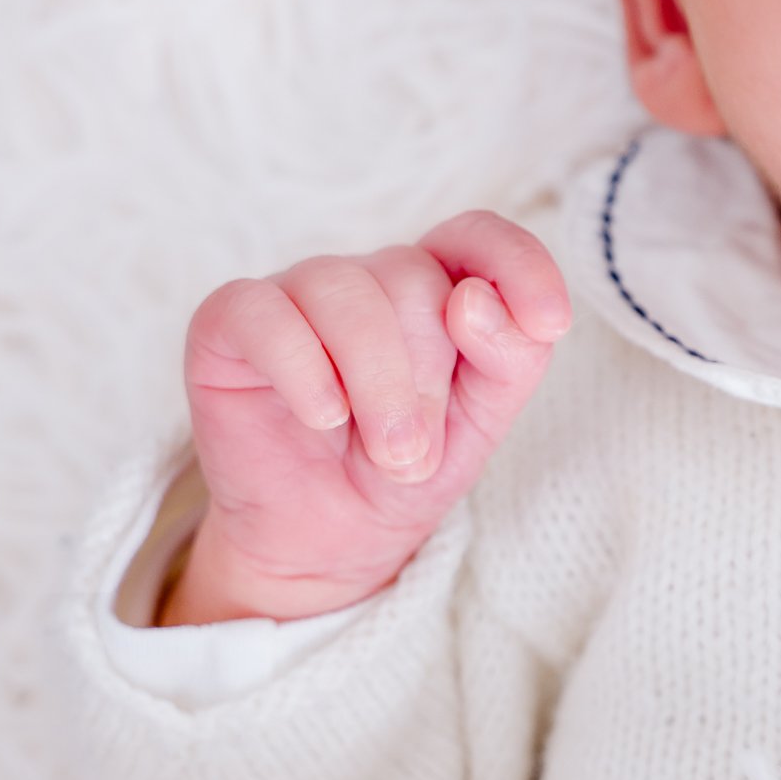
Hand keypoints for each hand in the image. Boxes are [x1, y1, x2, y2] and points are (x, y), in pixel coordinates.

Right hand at [162, 213, 570, 622]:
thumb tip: (475, 300)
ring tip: (387, 454)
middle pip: (413, 281)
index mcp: (436, 290)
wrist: (327, 542)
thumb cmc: (403, 471)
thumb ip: (508, 359)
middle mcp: (368, 279)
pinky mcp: (229, 323)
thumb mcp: (482, 424)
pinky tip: (323, 416)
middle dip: (429, 381)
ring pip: (344, 292)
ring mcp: (295, 294)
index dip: (517, 264)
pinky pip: (265, 314)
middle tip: (416, 453)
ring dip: (378, 386)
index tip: (551, 322)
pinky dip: (303, 369)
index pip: (476, 237)